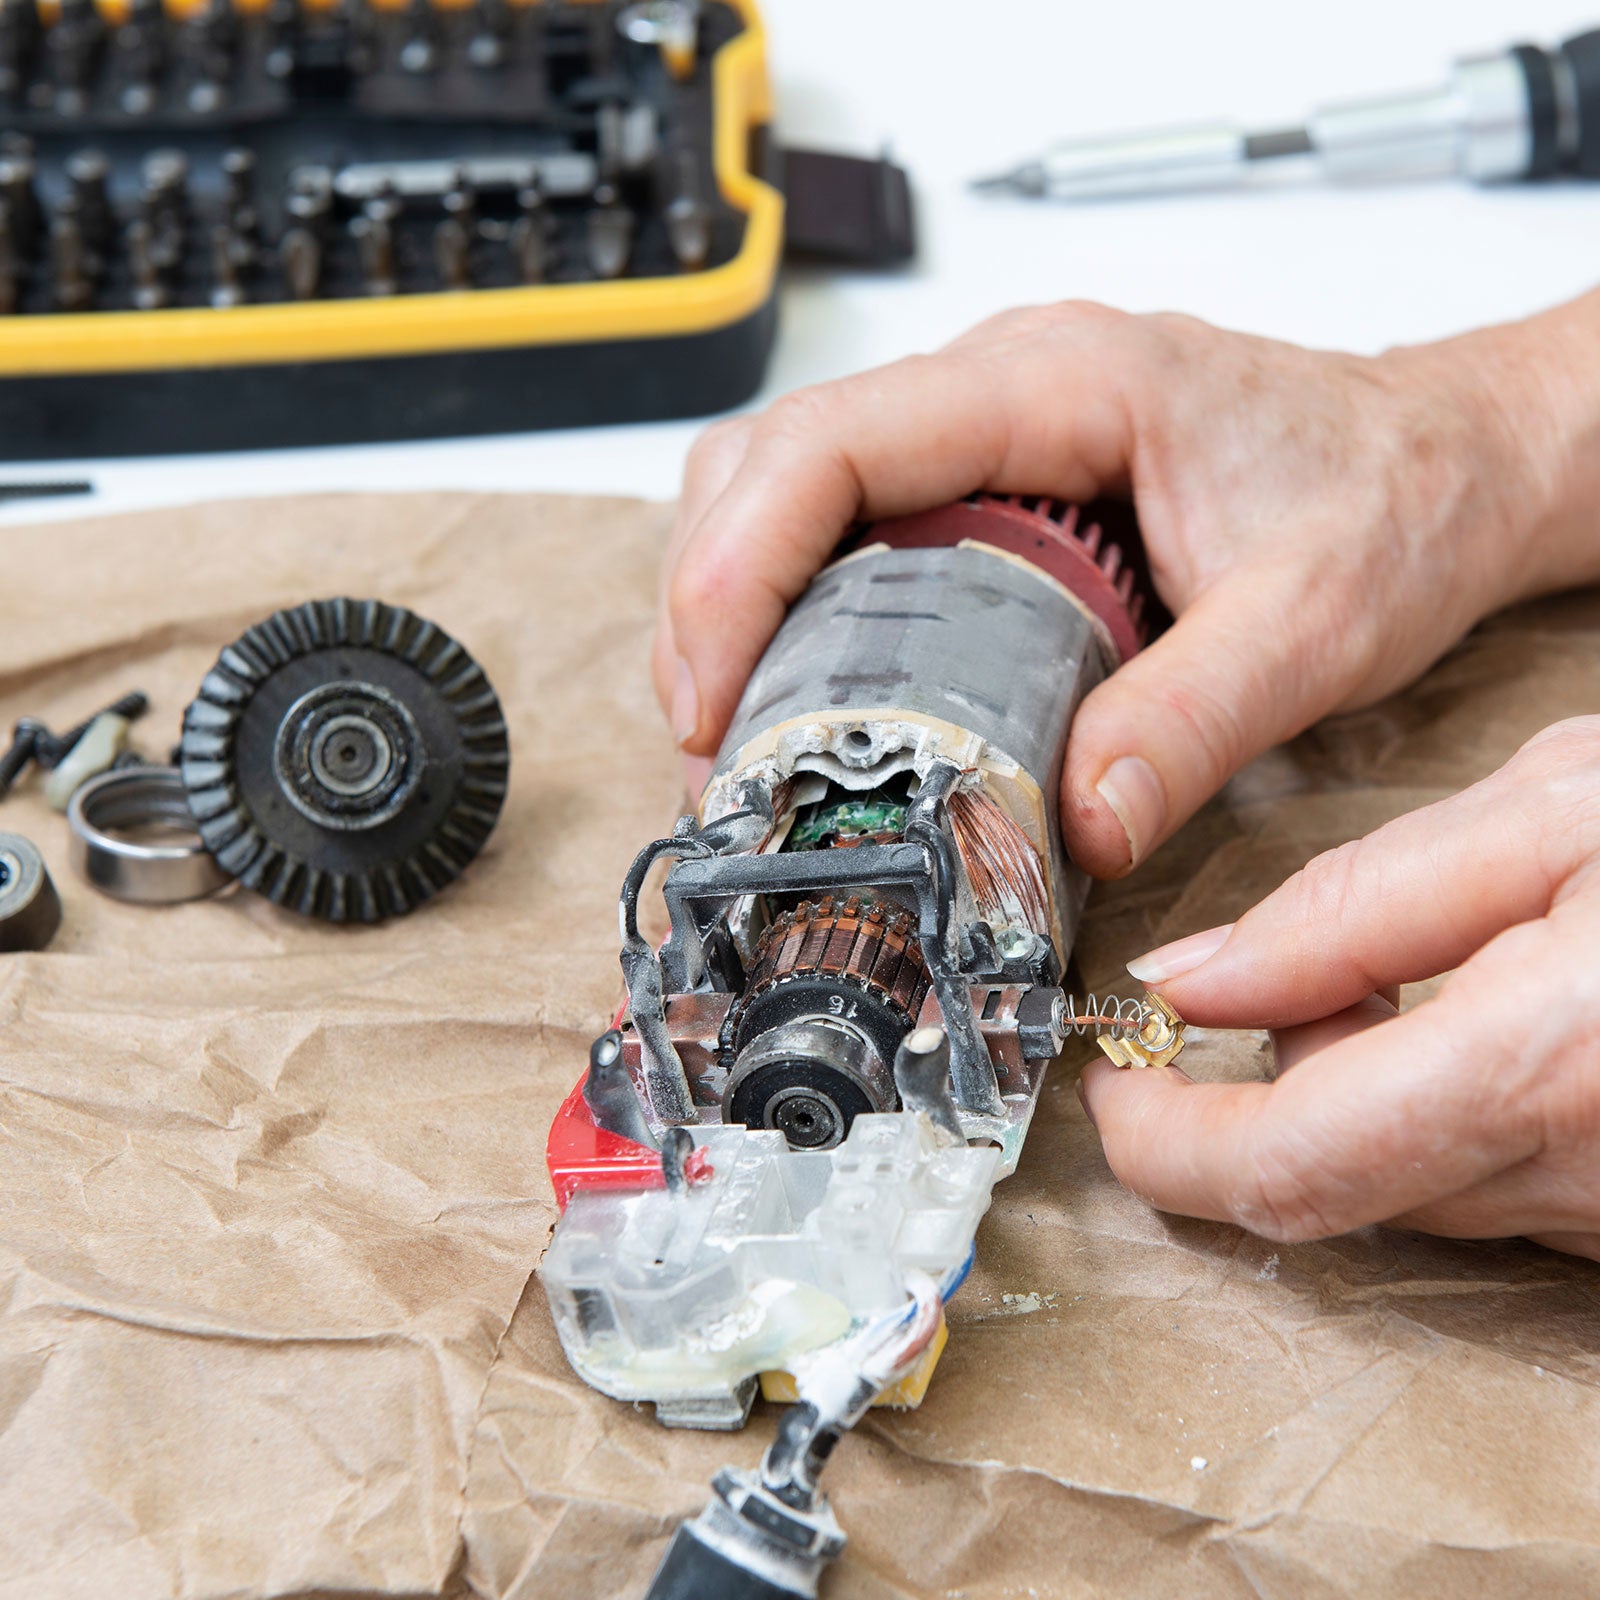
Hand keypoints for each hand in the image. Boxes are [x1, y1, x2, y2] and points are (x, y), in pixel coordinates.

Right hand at [654, 295, 1599, 873]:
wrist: (1440, 461)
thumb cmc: (1387, 498)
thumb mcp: (1314, 622)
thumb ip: (1194, 719)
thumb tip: (1072, 822)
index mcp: (1060, 383)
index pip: (830, 446)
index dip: (735, 570)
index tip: (711, 699)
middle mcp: (1001, 382)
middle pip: (770, 460)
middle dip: (708, 601)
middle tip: (713, 744)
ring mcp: (985, 425)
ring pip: (786, 482)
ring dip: (733, 603)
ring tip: (739, 730)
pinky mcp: (988, 475)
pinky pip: (843, 516)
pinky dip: (790, 602)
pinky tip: (807, 689)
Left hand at [1079, 718, 1599, 1261]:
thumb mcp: (1552, 813)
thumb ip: (1352, 911)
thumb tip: (1192, 978)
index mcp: (1546, 1067)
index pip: (1289, 1170)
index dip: (1167, 1142)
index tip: (1114, 1082)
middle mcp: (1591, 1178)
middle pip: (1335, 1188)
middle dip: (1255, 1093)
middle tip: (1247, 984)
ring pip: (1412, 1187)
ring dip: (1351, 1093)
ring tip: (1395, 972)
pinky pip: (1496, 1185)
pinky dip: (1435, 1110)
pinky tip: (1476, 1016)